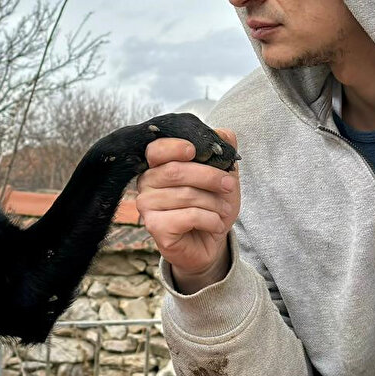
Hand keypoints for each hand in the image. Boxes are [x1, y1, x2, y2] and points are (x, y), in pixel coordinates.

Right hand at [136, 128, 239, 293]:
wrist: (210, 242)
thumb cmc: (211, 204)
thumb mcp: (223, 174)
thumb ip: (223, 150)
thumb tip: (225, 133)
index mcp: (157, 166)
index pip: (156, 149)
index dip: (174, 147)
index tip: (194, 150)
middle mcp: (146, 183)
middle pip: (175, 171)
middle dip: (209, 177)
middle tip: (229, 185)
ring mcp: (147, 206)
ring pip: (185, 195)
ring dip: (213, 202)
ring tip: (224, 209)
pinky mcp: (155, 227)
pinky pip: (189, 216)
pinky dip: (210, 219)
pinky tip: (215, 224)